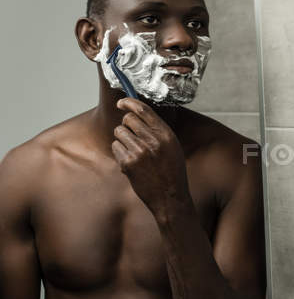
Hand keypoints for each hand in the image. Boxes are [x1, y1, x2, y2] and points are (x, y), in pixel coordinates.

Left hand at [111, 98, 190, 218]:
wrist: (169, 196)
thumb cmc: (172, 171)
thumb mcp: (173, 146)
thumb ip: (158, 130)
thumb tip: (138, 114)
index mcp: (166, 134)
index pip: (143, 109)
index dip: (129, 102)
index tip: (122, 102)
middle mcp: (153, 141)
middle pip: (128, 119)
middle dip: (126, 124)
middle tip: (132, 134)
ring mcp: (139, 152)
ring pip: (119, 132)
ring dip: (123, 139)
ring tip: (134, 150)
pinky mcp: (128, 163)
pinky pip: (115, 147)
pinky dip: (120, 152)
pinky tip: (132, 161)